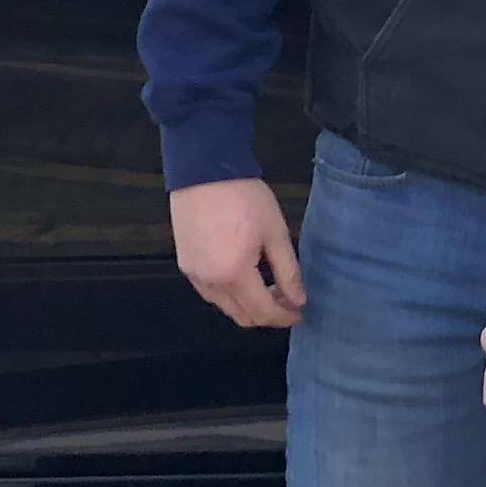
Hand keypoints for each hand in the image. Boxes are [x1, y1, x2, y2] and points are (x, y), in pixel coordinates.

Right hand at [170, 177, 304, 327]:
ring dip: (247, 305)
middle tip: (287, 298)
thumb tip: (299, 300)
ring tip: (267, 285)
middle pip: (242, 317)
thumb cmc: (244, 197)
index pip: (263, 313)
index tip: (300, 312)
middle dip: (268, 314)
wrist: (203, 170)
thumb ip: (288, 271)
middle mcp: (210, 283)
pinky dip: (229, 294)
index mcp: (234, 275)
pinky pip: (210, 292)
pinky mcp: (185, 264)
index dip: (285, 317)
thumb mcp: (275, 232)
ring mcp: (193, 275)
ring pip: (224, 307)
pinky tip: (243, 275)